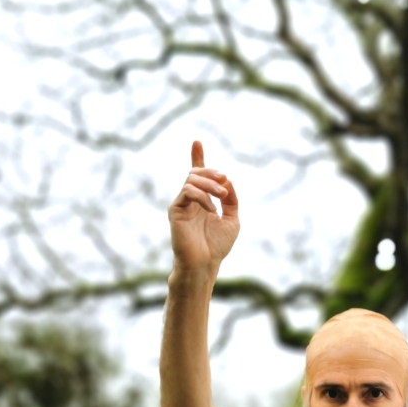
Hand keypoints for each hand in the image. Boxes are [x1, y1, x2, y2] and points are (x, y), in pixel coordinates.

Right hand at [168, 141, 239, 280]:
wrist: (205, 264)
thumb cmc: (217, 246)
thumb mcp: (232, 219)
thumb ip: (231, 200)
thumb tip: (228, 181)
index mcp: (202, 201)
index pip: (198, 175)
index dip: (197, 157)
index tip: (196, 142)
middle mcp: (190, 200)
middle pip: (196, 173)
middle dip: (212, 173)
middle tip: (225, 182)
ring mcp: (181, 204)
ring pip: (191, 179)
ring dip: (210, 184)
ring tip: (222, 196)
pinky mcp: (175, 211)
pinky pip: (187, 192)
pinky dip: (202, 197)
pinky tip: (211, 210)